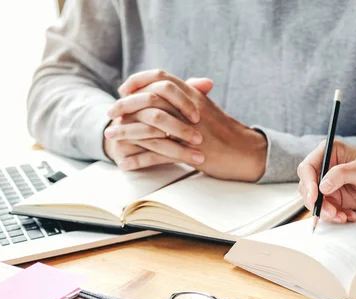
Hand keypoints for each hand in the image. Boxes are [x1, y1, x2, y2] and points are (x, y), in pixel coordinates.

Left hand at [111, 69, 267, 180]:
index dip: (139, 81)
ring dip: (126, 133)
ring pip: (150, 128)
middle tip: (110, 114)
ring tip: (110, 138)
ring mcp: (190, 131)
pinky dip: (139, 160)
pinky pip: (158, 155)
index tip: (124, 89)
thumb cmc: (226, 132)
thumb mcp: (207, 108)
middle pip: (150, 100)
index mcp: (193, 95)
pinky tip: (125, 163)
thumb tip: (166, 94)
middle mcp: (190, 109)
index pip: (161, 78)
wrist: (245, 152)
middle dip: (125, 106)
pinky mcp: (190, 153)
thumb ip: (188, 98)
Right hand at [297, 141, 355, 222]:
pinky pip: (325, 210)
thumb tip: (322, 186)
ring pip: (314, 201)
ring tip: (342, 216)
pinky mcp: (333, 198)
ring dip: (326, 212)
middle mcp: (324, 168)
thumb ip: (341, 175)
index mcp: (328, 153)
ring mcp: (327, 185)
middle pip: (307, 187)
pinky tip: (348, 215)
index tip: (314, 196)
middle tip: (330, 211)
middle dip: (316, 202)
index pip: (307, 168)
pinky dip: (334, 216)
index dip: (308, 183)